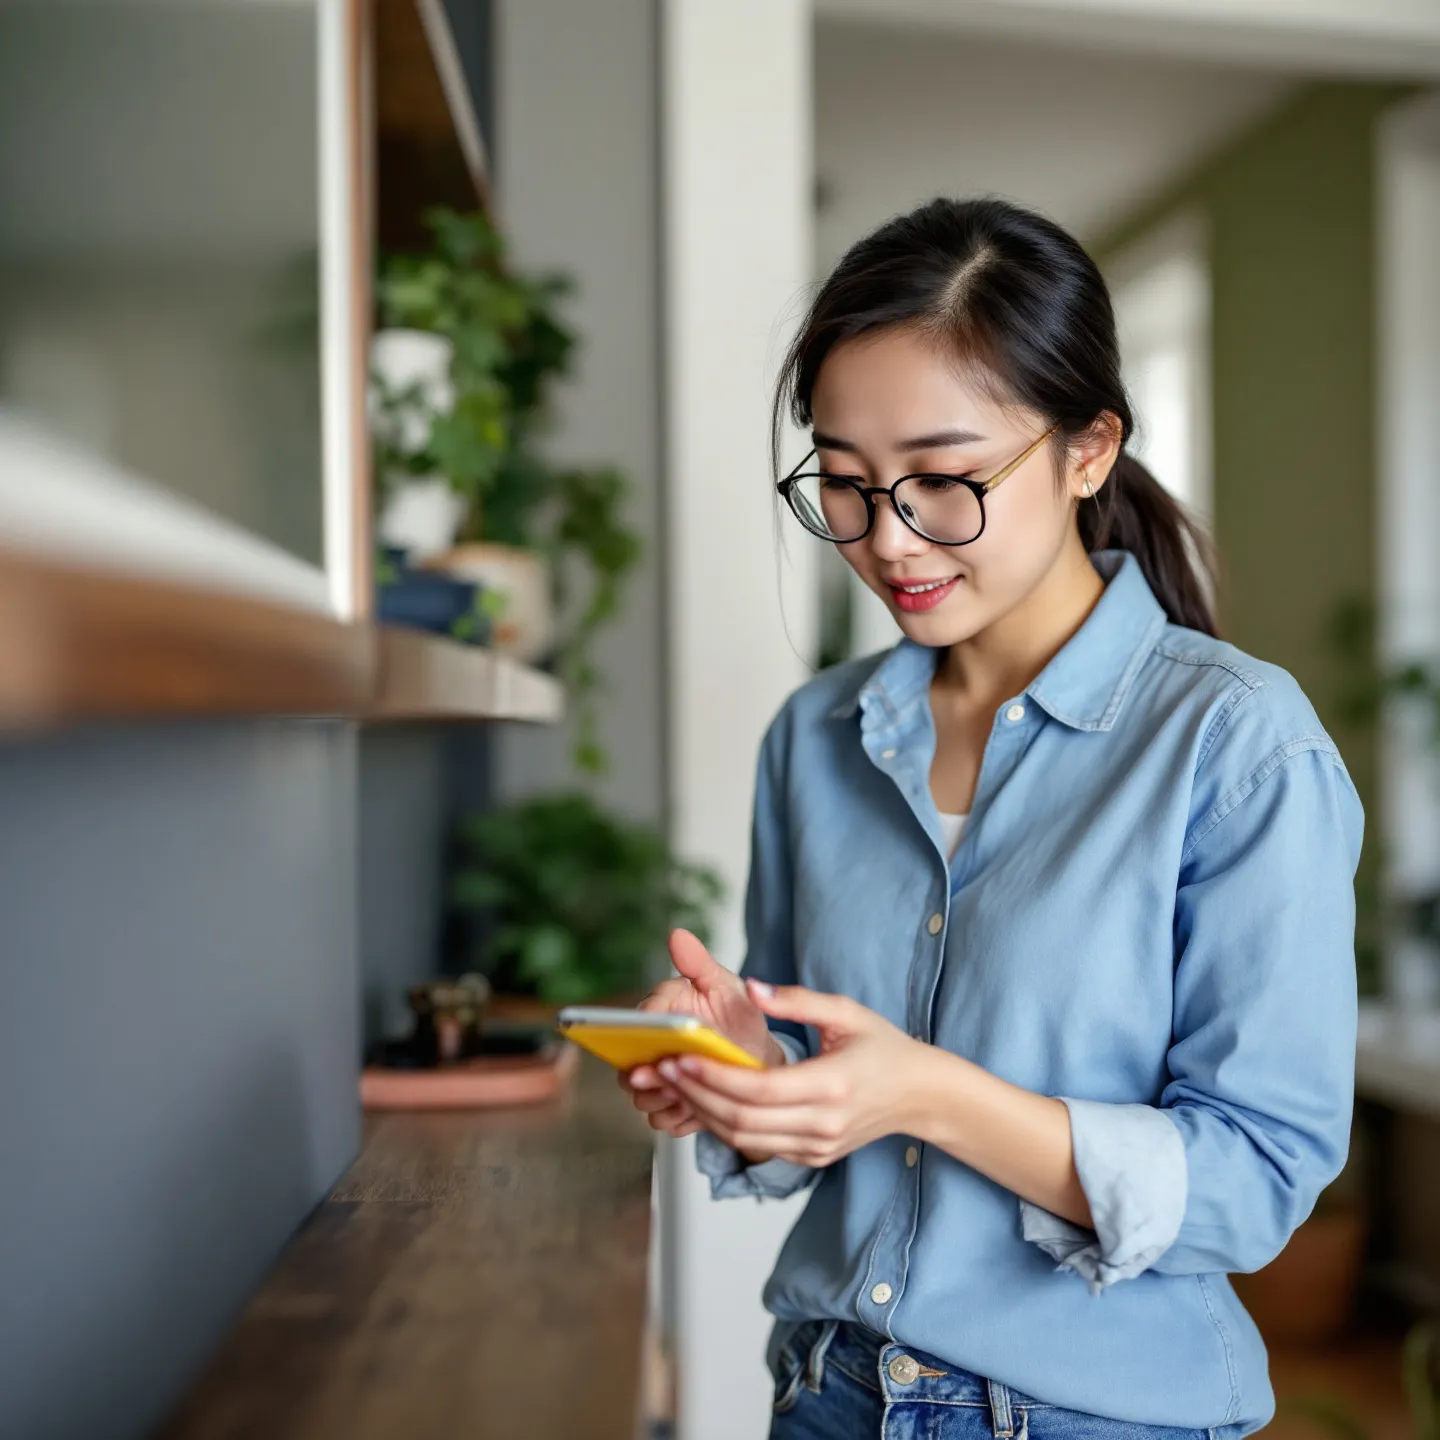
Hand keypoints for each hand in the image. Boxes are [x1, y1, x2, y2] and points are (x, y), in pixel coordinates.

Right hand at [621, 930, 787, 1138]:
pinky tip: (702, 1108)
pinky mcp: (669, 1106)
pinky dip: (681, 1118)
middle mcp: (647, 1047)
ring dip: (667, 1100)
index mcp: (658, 1011)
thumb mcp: (726, 986)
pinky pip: (663, 1120)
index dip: (640, 1036)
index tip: (660, 1043)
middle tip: (676, 1076)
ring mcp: (656, 1079)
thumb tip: (677, 935)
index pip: (634, 1024)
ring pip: (643, 1099)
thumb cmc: (738, 1016)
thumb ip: (699, 963)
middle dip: (651, 1077)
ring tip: (696, 1093)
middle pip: (628, 1069)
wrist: (760, 1056)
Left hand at [658, 980, 927, 1166]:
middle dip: (697, 1095)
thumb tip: (751, 986)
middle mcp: (824, 1123)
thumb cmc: (884, 1047)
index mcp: (832, 1084)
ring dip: (704, 1113)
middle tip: (662, 1070)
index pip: (759, 1089)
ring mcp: (818, 1146)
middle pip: (743, 1120)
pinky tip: (706, 1101)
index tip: (681, 1058)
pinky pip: (760, 1146)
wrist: (920, 1095)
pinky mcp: (813, 1157)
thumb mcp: (846, 1011)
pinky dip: (727, 1126)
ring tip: (675, 1085)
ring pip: (746, 1139)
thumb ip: (797, 999)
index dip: (715, 1077)